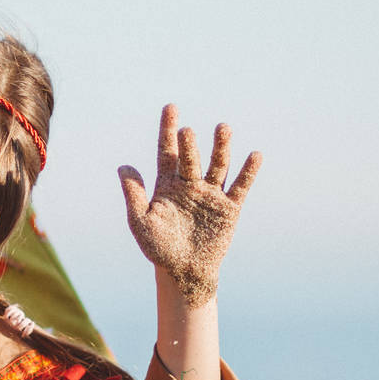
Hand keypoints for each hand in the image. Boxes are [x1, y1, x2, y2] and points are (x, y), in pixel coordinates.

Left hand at [117, 104, 260, 308]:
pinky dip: (248, 172)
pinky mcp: (229, 208)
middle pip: (192, 157)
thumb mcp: (140, 222)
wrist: (184, 272)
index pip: (168, 151)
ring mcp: (211, 194)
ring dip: (221, 147)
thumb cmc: (159, 248)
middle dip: (190, 144)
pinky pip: (240, 186)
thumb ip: (134, 195)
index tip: (171, 108)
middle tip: (187, 132)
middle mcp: (191, 183)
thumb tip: (124, 167)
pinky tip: (255, 155)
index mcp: (168, 183)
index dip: (168, 129)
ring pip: (217, 165)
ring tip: (223, 128)